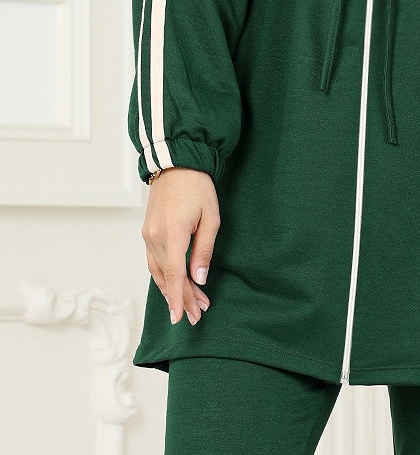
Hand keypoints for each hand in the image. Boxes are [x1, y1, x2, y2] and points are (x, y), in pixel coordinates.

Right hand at [140, 167, 219, 325]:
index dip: (178, 298)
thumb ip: (204, 250)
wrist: (176, 163)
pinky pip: (154, 261)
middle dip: (181, 298)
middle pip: (167, 277)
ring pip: (158, 272)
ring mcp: (148, 235)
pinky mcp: (147, 232)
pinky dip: (164, 276)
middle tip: (197, 315)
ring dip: (172, 289)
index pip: (174, 275)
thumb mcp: (210, 218)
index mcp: (172, 234)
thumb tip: (200, 278)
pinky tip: (175, 284)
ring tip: (190, 304)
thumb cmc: (198, 187)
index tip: (181, 317)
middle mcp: (155, 238)